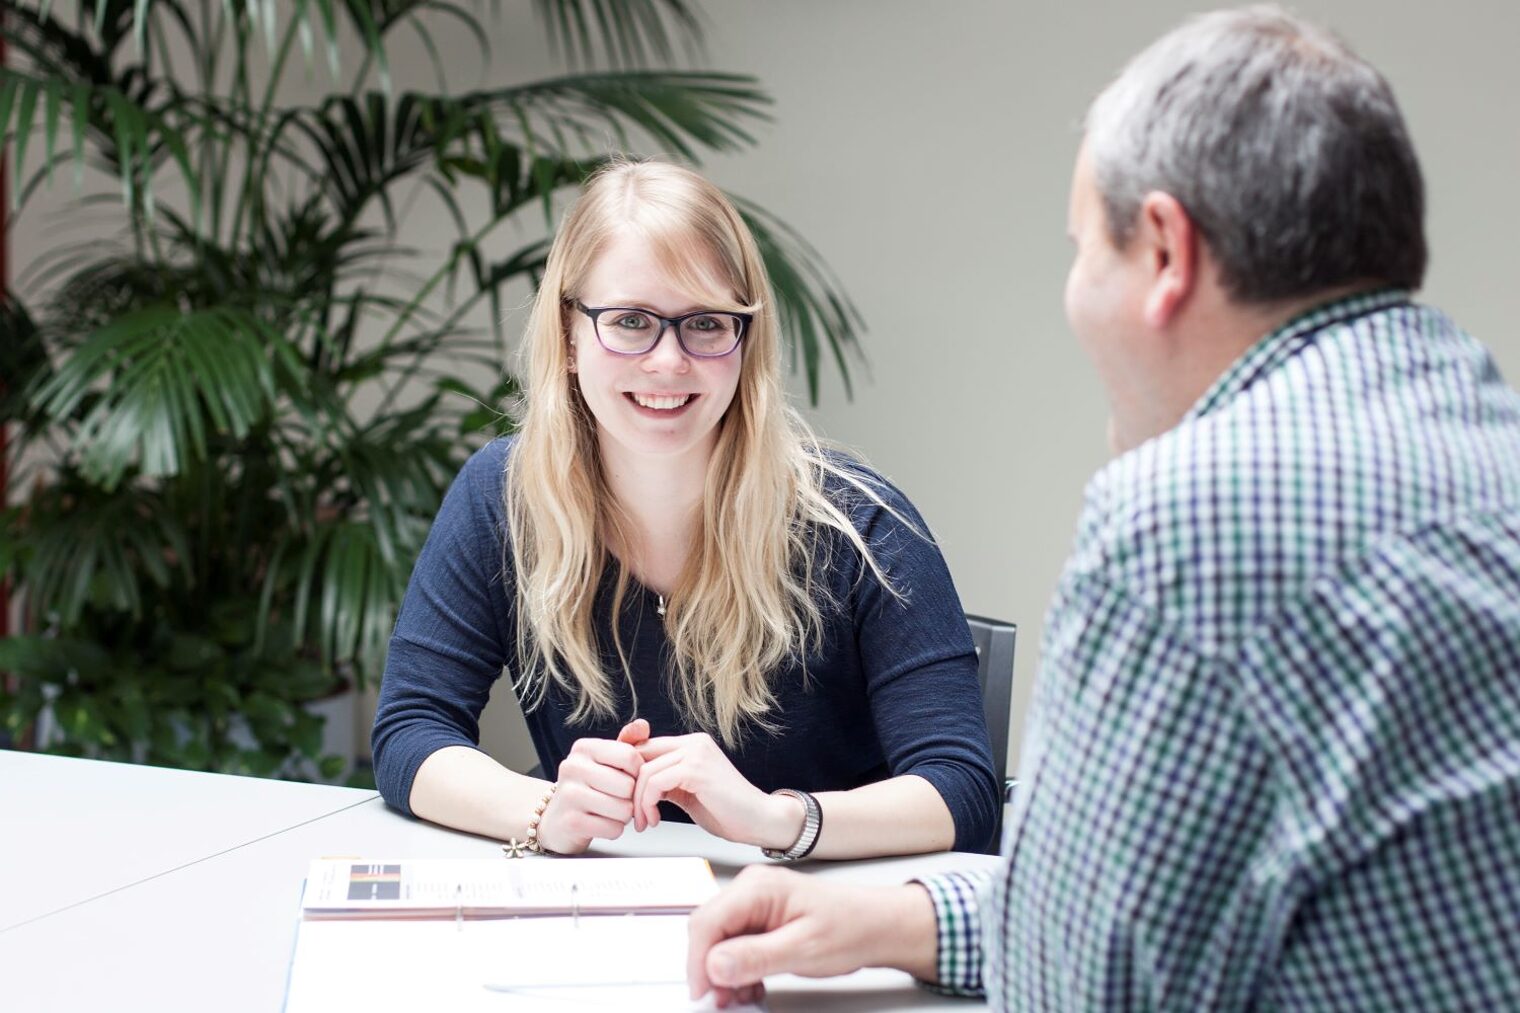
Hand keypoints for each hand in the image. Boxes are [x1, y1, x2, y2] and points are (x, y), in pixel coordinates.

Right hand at [536, 719, 648, 853]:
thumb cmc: (588, 786)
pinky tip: (601, 823)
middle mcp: (573, 767)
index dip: (639, 772)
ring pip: (623, 809)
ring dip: (624, 816)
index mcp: (584, 748)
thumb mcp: (605, 760)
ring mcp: (569, 795)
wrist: (555, 818)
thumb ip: (627, 742)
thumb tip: (643, 725)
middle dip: (631, 797)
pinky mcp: (570, 822)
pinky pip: (613, 829)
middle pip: (628, 786)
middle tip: (619, 798)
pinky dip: (613, 829)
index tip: (631, 778)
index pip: (629, 756)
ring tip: (611, 811)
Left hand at [631, 732, 798, 847]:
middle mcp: (693, 743)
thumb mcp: (686, 792)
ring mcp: (696, 753)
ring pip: (645, 770)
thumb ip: (664, 782)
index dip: (628, 771)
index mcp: (691, 745)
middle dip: (629, 788)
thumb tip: (633, 785)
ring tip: (645, 822)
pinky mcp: (696, 769)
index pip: (645, 746)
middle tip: (632, 815)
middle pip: (640, 756)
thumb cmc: (726, 811)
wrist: (758, 821)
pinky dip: (648, 803)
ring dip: (638, 802)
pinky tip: (655, 819)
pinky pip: (656, 781)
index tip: (624, 797)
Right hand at [686, 866, 938, 1004]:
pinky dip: (737, 969)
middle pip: (708, 931)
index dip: (698, 961)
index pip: (708, 922)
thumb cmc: (851, 928)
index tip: (703, 993)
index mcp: (758, 888)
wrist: (877, 926)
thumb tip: (714, 964)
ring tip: (740, 996)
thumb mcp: (803, 949)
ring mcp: (755, 902)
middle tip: (721, 1001)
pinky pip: (734, 944)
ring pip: (719, 941)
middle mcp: (751, 889)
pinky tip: (750, 985)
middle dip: (710, 969)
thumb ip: (756, 956)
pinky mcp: (761, 918)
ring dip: (724, 973)